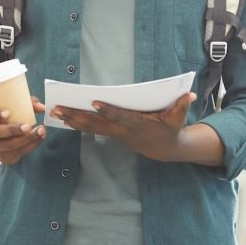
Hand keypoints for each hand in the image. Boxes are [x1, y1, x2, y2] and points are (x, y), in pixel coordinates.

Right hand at [0, 96, 46, 164]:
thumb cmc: (5, 116)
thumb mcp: (9, 106)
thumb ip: (25, 103)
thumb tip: (42, 107)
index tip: (8, 113)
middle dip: (12, 130)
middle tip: (28, 126)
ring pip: (6, 146)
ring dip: (25, 139)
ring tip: (40, 131)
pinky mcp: (2, 157)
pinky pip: (16, 153)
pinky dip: (30, 146)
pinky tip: (39, 138)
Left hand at [50, 93, 197, 161]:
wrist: (165, 150)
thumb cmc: (170, 129)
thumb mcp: (178, 118)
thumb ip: (182, 106)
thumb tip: (190, 95)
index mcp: (136, 123)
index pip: (120, 116)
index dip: (108, 110)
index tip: (95, 102)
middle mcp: (122, 130)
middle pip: (97, 123)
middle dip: (77, 115)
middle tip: (60, 108)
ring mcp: (114, 133)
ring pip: (90, 127)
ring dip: (72, 119)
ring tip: (56, 111)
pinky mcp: (111, 134)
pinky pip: (91, 129)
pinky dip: (77, 123)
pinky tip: (63, 118)